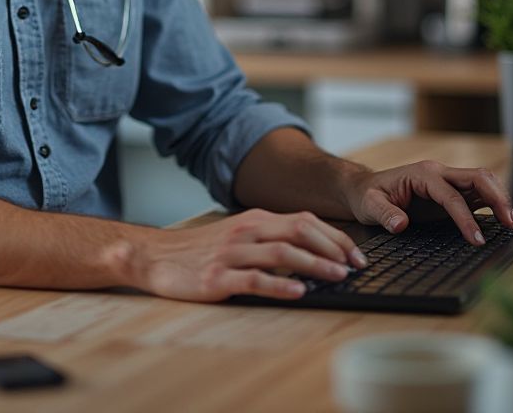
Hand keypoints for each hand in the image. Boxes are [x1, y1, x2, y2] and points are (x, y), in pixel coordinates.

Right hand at [128, 209, 368, 302]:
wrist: (156, 256)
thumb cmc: (201, 249)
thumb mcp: (238, 233)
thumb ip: (270, 237)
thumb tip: (314, 249)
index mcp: (254, 219)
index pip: (304, 220)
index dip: (334, 237)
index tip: (356, 255)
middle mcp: (246, 231)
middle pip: (299, 230)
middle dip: (333, 248)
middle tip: (356, 266)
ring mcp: (231, 253)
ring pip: (282, 252)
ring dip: (315, 264)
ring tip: (338, 277)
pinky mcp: (217, 278)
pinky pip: (255, 279)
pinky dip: (280, 284)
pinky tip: (299, 291)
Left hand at [341, 160, 512, 244]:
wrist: (365, 188)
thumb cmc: (368, 195)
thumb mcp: (369, 204)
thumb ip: (384, 213)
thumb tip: (400, 224)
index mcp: (422, 174)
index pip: (451, 195)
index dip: (465, 217)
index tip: (476, 239)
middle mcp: (439, 173)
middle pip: (478, 178)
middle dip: (497, 199)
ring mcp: (448, 181)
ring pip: (484, 183)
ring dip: (502, 200)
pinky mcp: (453, 192)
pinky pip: (480, 195)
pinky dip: (497, 205)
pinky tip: (509, 220)